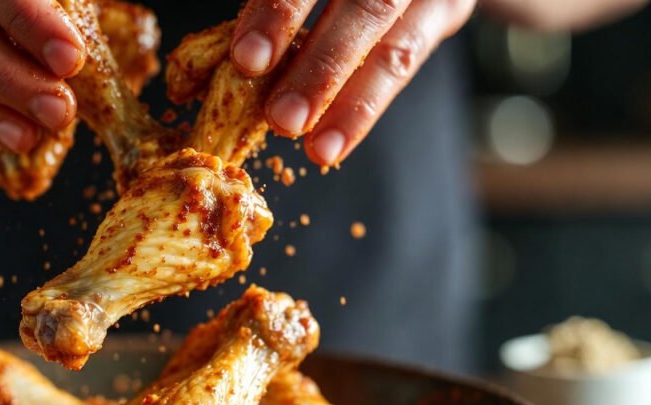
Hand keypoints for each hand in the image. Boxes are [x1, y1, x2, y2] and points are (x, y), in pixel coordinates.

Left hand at [231, 0, 474, 166]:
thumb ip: (271, 7)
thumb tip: (204, 71)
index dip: (278, 14)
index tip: (246, 61)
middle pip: (363, 8)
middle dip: (320, 65)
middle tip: (280, 117)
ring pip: (391, 44)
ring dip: (351, 101)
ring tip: (314, 145)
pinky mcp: (446, 8)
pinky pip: (408, 60)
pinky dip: (365, 107)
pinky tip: (333, 144)